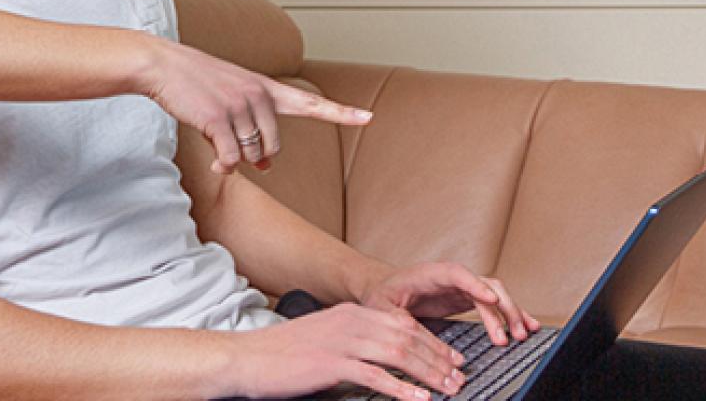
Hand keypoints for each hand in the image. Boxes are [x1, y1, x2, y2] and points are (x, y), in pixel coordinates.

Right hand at [145, 40, 371, 173]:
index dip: (341, 113)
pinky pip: (231, 158)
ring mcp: (239, 105)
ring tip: (218, 151)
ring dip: (235, 159)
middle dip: (258, 156)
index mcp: (266, 87)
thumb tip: (265, 165)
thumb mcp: (232, 97)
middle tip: (239, 152)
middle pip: (273, 146)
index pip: (311, 103)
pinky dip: (224, 166)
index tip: (368, 118)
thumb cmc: (197, 83)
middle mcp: (258, 94)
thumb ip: (254, 126)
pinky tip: (215, 163)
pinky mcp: (218, 118)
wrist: (163, 65)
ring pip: (251, 153)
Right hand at [229, 302, 466, 399]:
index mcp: (349, 313)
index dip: (433, 341)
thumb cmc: (281, 353)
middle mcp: (349, 321)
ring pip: (398, 353)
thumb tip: (383, 359)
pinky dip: (401, 388)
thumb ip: (354, 342)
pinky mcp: (331, 364)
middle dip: (438, 358)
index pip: (402, 322)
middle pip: (407, 336)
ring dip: (428, 373)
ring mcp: (340, 341)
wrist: (247, 358)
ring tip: (448, 389)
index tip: (452, 359)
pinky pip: (375, 375)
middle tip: (459, 377)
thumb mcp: (324, 337)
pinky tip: (418, 399)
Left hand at [360, 262, 541, 346]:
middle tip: (510, 334)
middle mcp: (451, 277)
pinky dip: (510, 314)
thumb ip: (397, 316)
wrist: (384, 289)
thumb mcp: (382, 306)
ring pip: (494, 295)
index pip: (456, 273)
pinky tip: (526, 326)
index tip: (490, 299)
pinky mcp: (468, 298)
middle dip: (502, 307)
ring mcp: (462, 287)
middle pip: (484, 284)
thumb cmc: (382, 294)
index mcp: (430, 273)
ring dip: (511, 313)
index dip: (475, 284)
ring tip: (520, 335)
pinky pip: (494, 304)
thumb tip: (412, 328)